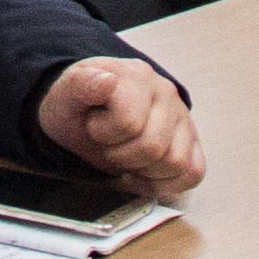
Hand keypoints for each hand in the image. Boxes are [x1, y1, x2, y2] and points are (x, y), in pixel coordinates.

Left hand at [40, 58, 202, 194]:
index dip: (104, 134)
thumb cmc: (78, 107)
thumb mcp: (64, 95)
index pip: (129, 122)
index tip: (93, 126)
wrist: (88, 112)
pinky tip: (144, 174)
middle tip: (109, 145)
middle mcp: (166, 92)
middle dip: (122, 157)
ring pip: (176, 163)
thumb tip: (106, 81)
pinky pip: (194, 172)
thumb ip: (79, 85)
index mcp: (136, 76)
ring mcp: (183, 117)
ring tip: (127, 157)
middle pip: (154, 148)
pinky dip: (167, 183)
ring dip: (144, 171)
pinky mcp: (192, 140)